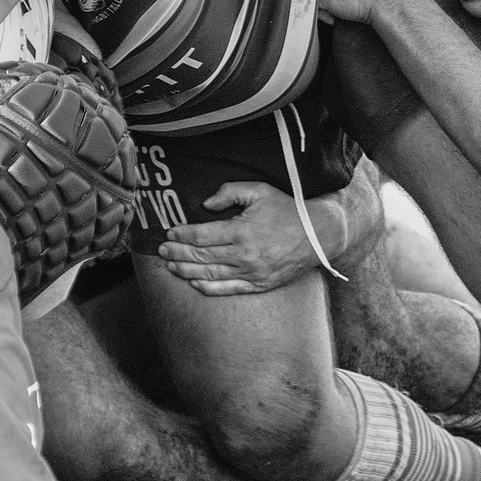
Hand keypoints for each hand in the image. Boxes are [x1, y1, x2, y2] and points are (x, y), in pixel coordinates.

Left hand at [157, 182, 325, 294]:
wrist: (318, 235)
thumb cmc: (288, 210)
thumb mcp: (260, 191)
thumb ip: (229, 192)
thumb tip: (205, 205)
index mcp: (243, 230)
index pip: (202, 236)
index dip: (183, 235)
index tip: (171, 232)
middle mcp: (245, 255)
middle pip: (202, 256)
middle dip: (178, 253)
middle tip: (162, 250)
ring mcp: (252, 272)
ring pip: (210, 275)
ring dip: (186, 270)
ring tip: (170, 265)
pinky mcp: (259, 284)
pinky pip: (228, 289)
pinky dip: (208, 287)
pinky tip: (194, 282)